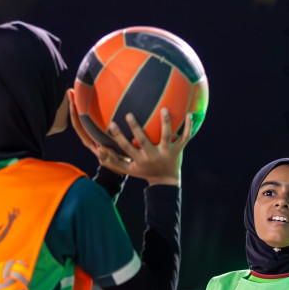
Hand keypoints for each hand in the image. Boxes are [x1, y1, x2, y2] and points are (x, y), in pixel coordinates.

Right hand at [70, 90, 192, 185]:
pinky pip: (185, 137)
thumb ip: (113, 161)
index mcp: (140, 159)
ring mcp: (167, 152)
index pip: (127, 147)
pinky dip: (188, 126)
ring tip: (163, 109)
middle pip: (144, 141)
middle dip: (136, 129)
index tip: (112, 124)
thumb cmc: (144, 171)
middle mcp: (153, 155)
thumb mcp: (128, 170)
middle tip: (129, 114)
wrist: (166, 181)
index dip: (119, 137)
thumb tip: (98, 150)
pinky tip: (190, 113)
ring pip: (167, 136)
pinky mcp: (179, 150)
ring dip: (165, 123)